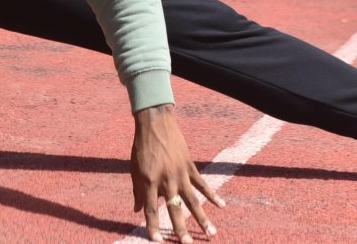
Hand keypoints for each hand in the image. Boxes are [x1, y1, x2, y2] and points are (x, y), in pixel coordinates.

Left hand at [131, 104, 224, 241]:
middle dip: (180, 228)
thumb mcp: (134, 169)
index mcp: (149, 181)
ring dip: (203, 218)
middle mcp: (166, 179)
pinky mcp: (190, 166)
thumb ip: (137, 191)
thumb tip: (137, 211)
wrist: (155, 123)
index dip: (153, 225)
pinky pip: (202, 184)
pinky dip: (212, 195)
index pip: (151, 208)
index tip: (156, 241)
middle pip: (175, 208)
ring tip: (211, 233)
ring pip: (193, 200)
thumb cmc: (142, 147)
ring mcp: (180, 173)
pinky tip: (222, 206)